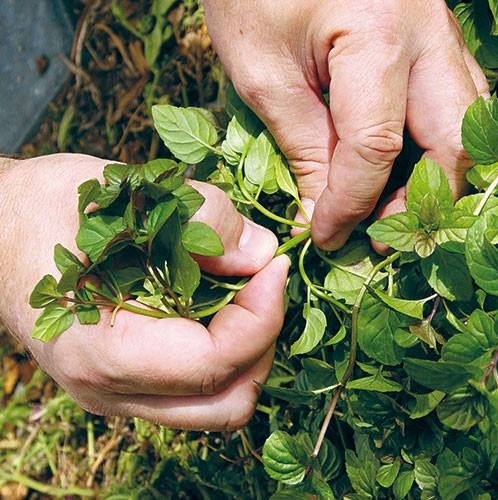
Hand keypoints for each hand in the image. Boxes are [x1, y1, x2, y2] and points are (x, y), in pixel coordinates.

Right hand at [0, 154, 288, 430]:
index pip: (214, 364)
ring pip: (214, 407)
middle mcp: (108, 389)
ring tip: (248, 296)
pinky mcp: (125, 384)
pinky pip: (195, 392)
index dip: (263, 316)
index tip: (274, 268)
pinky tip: (221, 307)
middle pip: (225, 405)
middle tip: (265, 286)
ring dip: (247, 354)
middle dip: (262, 344)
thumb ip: (202, 217)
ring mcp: (116, 394)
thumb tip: (262, 252)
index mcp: (102, 351)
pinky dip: (225, 355)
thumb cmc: (48, 207)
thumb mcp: (125, 193)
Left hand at [202, 0, 488, 250]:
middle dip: (422, 198)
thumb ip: (302, 144)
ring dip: (440, 171)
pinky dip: (439, 137)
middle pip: (454, 139)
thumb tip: (326, 211)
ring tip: (396, 204)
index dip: (352, 203)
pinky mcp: (437, 31)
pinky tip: (409, 159)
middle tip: (381, 233)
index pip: (377, 147)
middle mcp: (428, 31)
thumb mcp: (262, 70)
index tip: (326, 235)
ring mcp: (442, 27)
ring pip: (469, 118)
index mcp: (378, 35)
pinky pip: (459, 94)